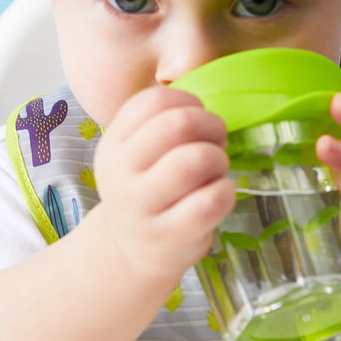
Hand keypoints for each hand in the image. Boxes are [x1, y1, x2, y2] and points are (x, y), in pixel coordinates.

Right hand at [94, 86, 235, 279]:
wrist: (132, 250)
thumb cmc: (148, 189)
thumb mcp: (136, 153)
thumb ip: (160, 123)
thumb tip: (203, 90)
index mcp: (113, 144)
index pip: (153, 101)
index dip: (189, 101)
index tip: (198, 117)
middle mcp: (120, 174)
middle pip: (178, 125)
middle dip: (211, 125)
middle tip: (216, 141)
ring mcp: (143, 209)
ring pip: (196, 160)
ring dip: (219, 158)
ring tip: (216, 169)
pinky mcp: (170, 237)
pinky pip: (212, 199)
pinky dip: (227, 190)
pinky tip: (219, 194)